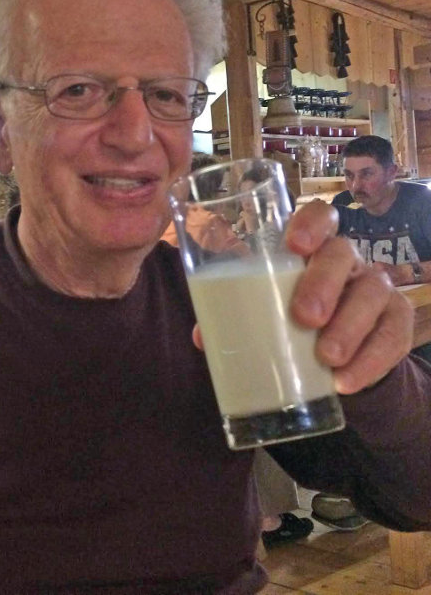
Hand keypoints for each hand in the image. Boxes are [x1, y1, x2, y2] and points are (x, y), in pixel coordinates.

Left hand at [193, 200, 413, 394]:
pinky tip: (346, 381)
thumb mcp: (261, 311)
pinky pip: (392, 335)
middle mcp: (346, 262)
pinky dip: (372, 360)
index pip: (319, 217)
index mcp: (310, 250)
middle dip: (324, 283)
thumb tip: (202, 337)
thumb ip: (233, 317)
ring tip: (327, 359)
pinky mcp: (394, 323)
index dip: (311, 224)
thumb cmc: (288, 321)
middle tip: (304, 318)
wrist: (332, 359)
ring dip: (351, 326)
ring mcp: (374, 289)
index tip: (295, 245)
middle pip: (342, 253)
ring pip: (374, 291)